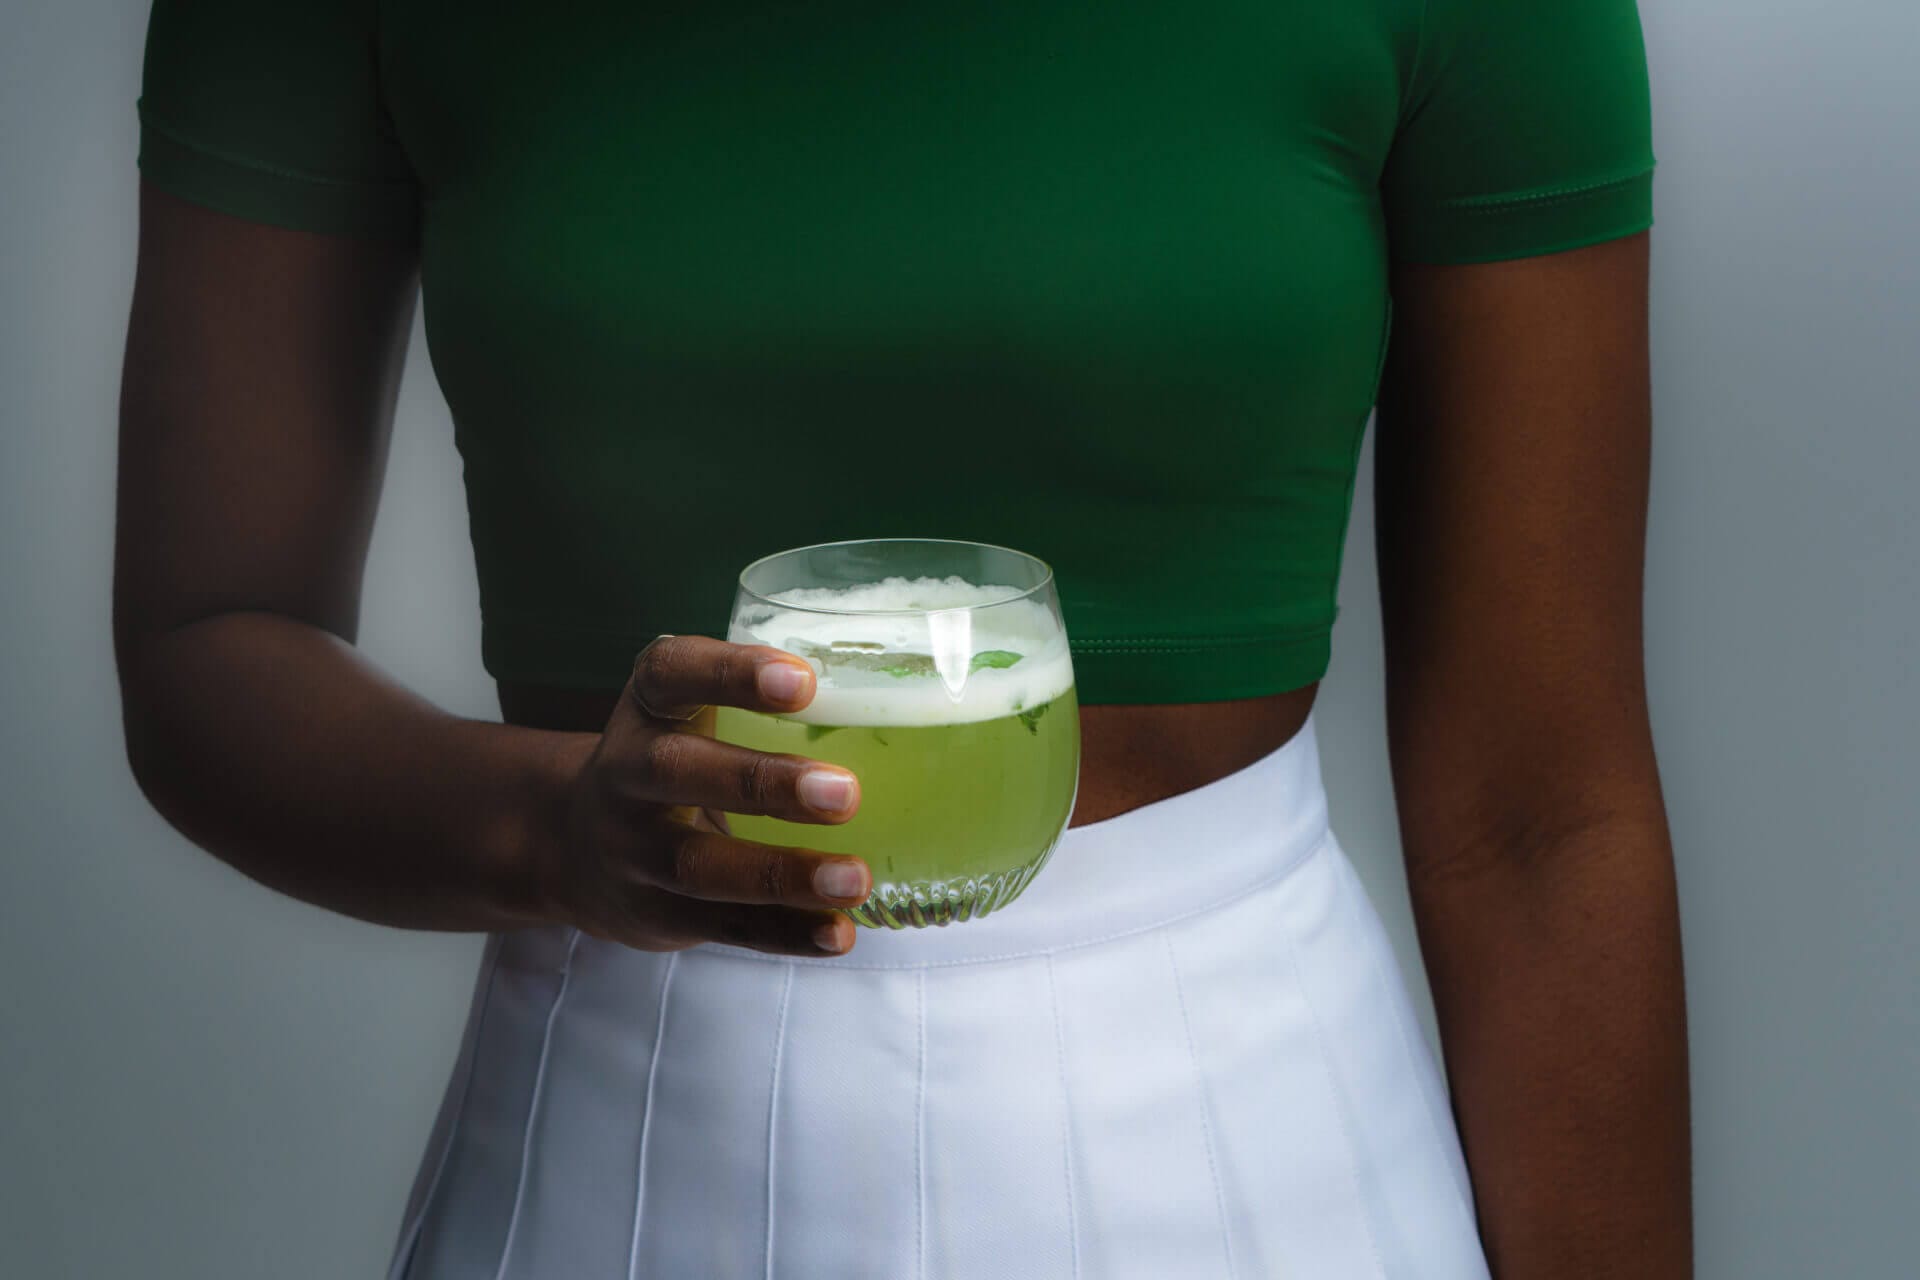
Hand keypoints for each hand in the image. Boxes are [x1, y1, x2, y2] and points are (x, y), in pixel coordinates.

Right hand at [537, 634, 870, 955]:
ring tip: (855, 878)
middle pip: (678, 773)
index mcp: (648, 709)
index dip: (730, 672)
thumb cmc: (673, 763)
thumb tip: (905, 695)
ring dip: (783, 874)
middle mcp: (627, 774)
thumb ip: (761, 706)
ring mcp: (634, 851)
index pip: (671, 673)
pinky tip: (838, 933)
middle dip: (762, 783)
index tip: (803, 679)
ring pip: (700, 865)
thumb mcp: (688, 718)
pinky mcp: (656, 915)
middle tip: (844, 792)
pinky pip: (723, 928)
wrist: (576, 847)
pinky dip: (785, 934)